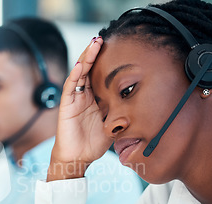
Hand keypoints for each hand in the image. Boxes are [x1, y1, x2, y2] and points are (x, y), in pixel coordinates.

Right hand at [48, 37, 112, 180]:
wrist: (78, 158)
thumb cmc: (94, 143)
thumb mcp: (114, 125)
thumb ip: (122, 113)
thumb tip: (145, 108)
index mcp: (94, 98)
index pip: (98, 74)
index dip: (103, 60)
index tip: (114, 47)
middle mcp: (83, 95)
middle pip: (87, 69)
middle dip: (94, 53)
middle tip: (102, 38)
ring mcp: (73, 99)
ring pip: (79, 73)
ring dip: (85, 58)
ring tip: (93, 45)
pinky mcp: (66, 106)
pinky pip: (70, 88)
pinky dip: (74, 76)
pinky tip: (80, 65)